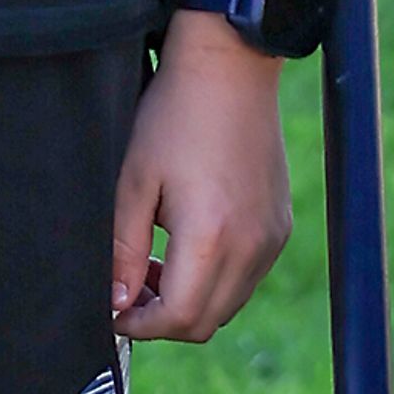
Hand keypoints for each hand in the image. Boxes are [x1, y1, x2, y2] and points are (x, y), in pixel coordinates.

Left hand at [114, 19, 294, 343]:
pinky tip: (190, 243)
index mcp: (212, 237)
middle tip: (130, 288)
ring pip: (229, 304)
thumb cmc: (174, 116)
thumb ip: (123, 251)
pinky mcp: (280, 224)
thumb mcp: (133, 183)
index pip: (178, 319)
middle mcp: (251, 246)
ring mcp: (271, 237)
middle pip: (206, 322)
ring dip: (190, 299)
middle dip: (163, 319)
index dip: (140, 326)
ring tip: (156, 264)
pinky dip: (217, 278)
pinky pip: (247, 276)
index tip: (114, 310)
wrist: (230, 67)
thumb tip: (116, 303)